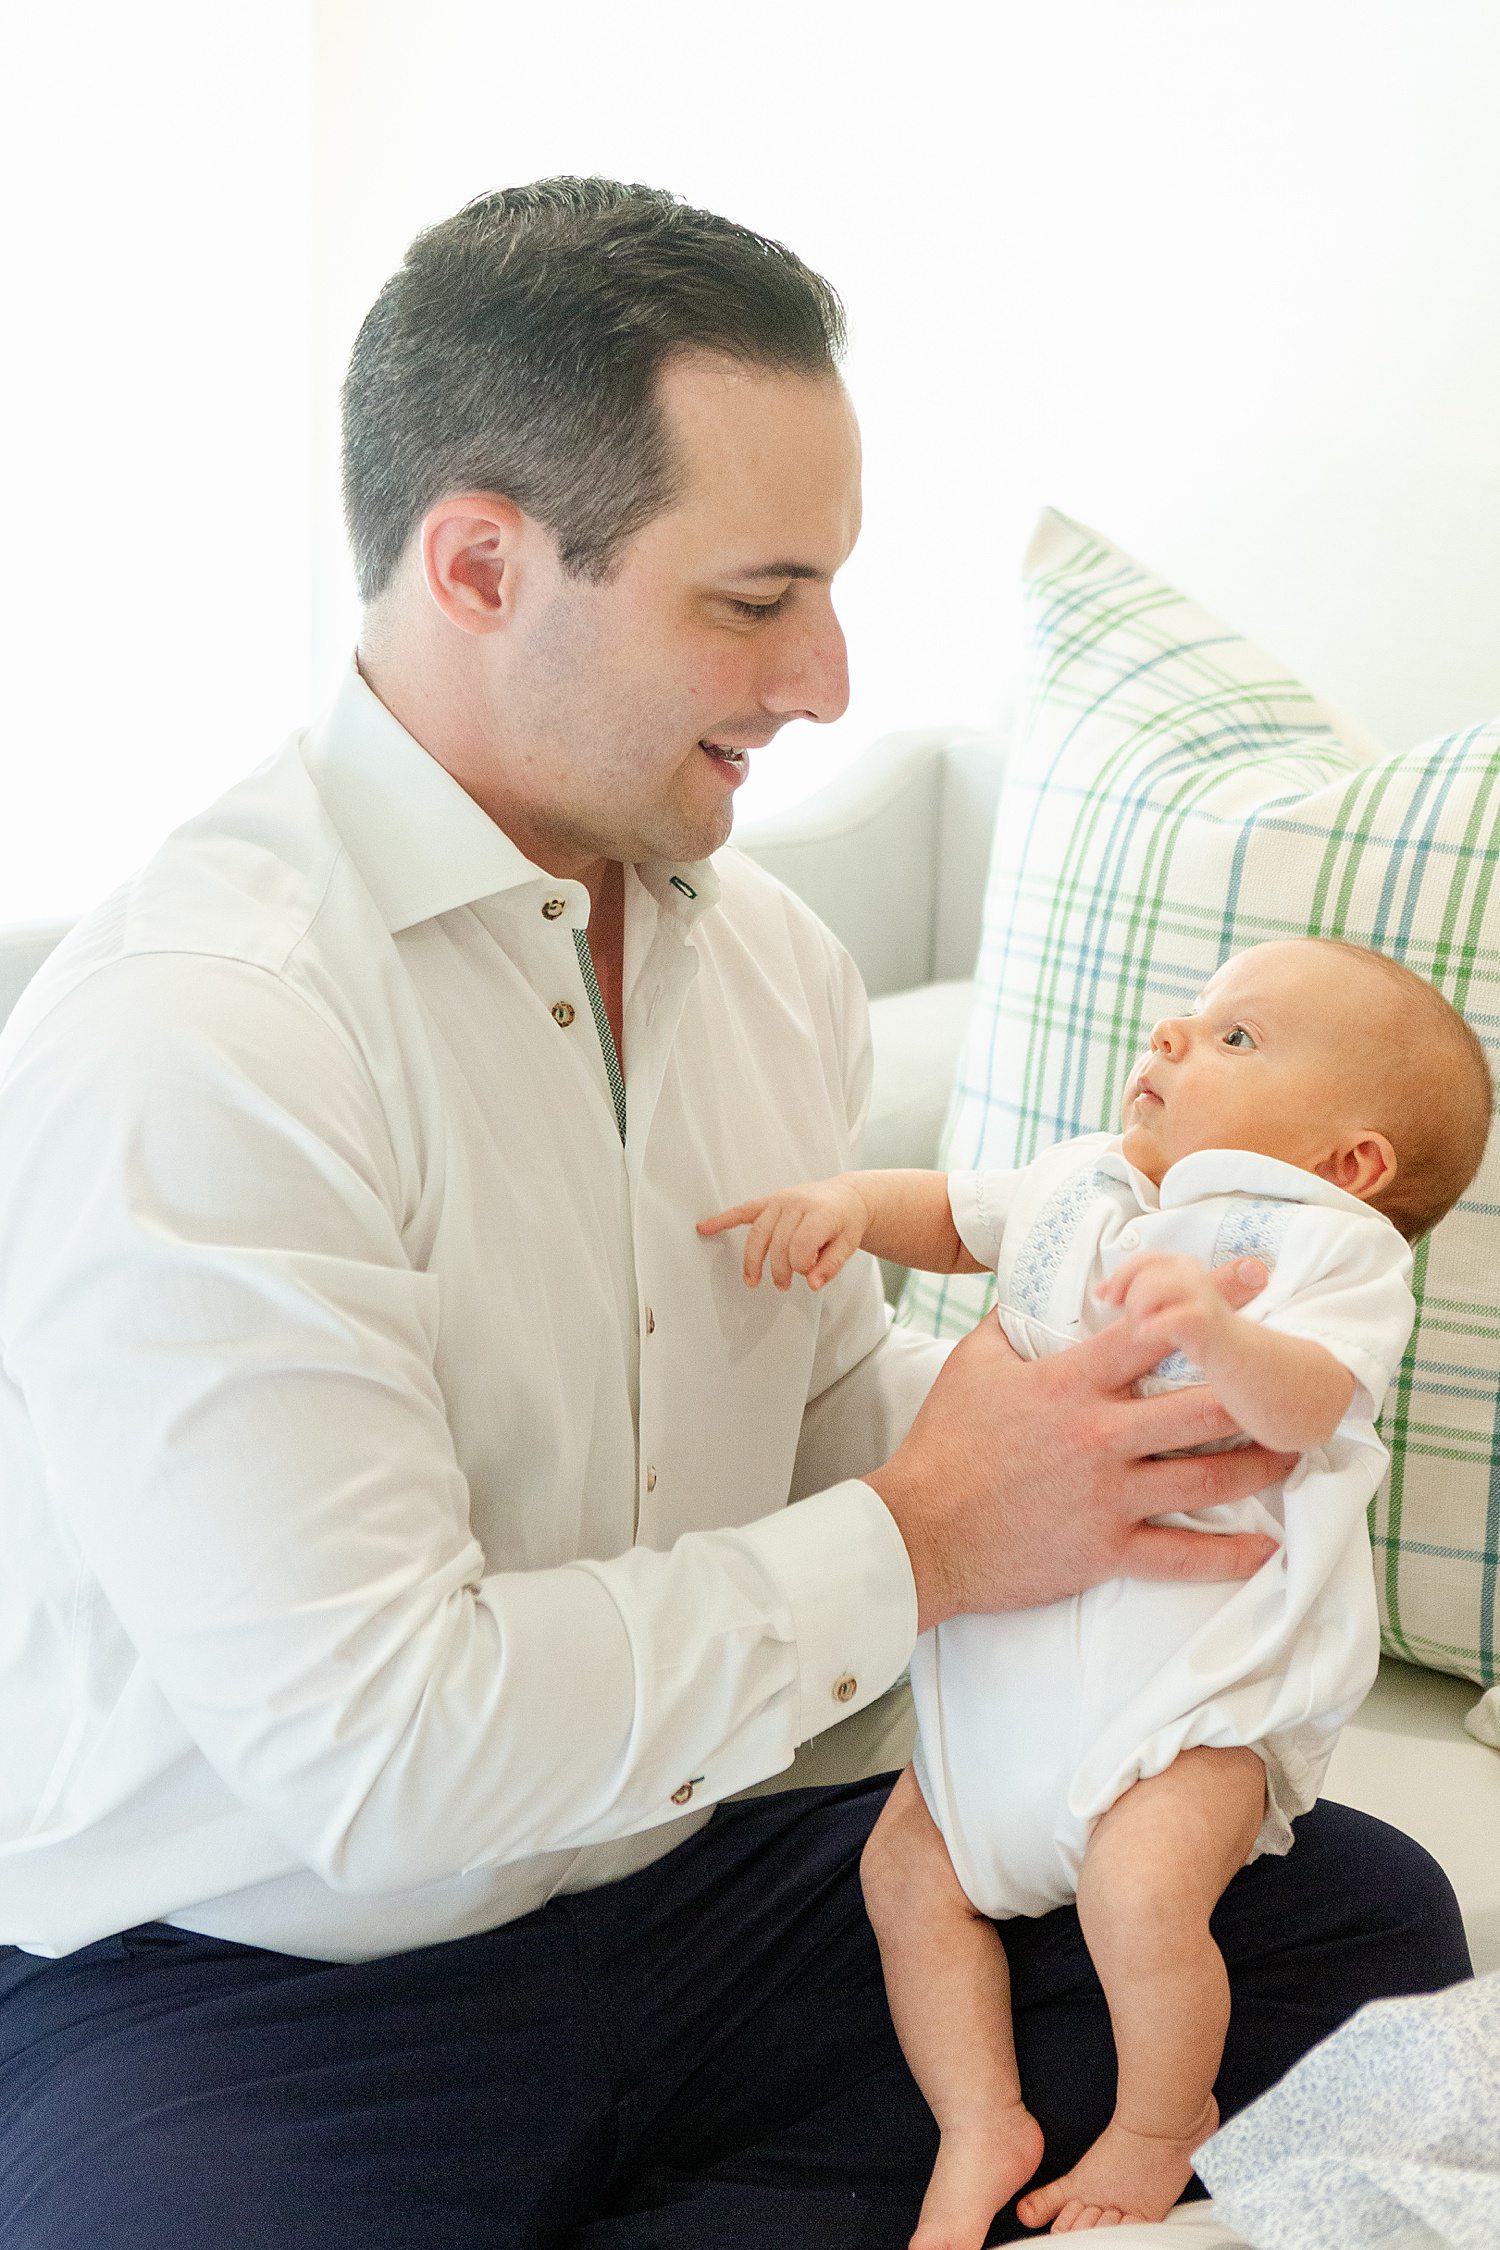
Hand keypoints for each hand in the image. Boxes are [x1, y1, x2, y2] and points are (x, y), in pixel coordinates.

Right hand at [697, 1176, 870, 1290]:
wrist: (846, 1197)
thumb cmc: (846, 1222)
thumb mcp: (848, 1245)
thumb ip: (831, 1266)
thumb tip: (811, 1285)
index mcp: (821, 1214)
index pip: (802, 1244)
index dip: (803, 1265)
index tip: (809, 1274)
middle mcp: (798, 1204)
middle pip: (778, 1243)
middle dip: (780, 1269)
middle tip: (784, 1285)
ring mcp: (781, 1201)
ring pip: (758, 1233)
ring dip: (753, 1260)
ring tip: (753, 1281)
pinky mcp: (769, 1201)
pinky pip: (743, 1211)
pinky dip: (723, 1220)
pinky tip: (706, 1228)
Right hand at [865, 1259, 1290, 1631]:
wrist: (919, 1533)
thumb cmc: (944, 1443)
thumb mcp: (974, 1363)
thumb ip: (1017, 1325)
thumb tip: (1045, 1291)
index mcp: (1068, 1383)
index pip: (1150, 1330)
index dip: (1207, 1299)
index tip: (1254, 1275)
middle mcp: (1098, 1435)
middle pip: (1200, 1407)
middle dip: (1254, 1385)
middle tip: (1300, 1371)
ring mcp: (1107, 1496)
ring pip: (1206, 1477)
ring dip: (1260, 1464)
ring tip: (1297, 1449)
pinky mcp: (1106, 1550)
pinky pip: (1181, 1555)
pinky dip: (1231, 1555)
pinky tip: (1270, 1547)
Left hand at [1096, 1251, 1233, 1368]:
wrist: (1235, 1352)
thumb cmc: (1195, 1328)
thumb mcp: (1163, 1304)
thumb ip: (1134, 1293)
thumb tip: (1100, 1291)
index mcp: (1180, 1265)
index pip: (1140, 1261)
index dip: (1119, 1279)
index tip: (1107, 1299)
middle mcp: (1192, 1273)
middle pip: (1142, 1278)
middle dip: (1130, 1303)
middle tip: (1138, 1323)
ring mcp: (1201, 1294)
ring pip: (1149, 1290)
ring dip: (1139, 1315)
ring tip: (1146, 1331)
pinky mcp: (1205, 1318)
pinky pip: (1167, 1318)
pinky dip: (1150, 1329)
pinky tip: (1149, 1336)